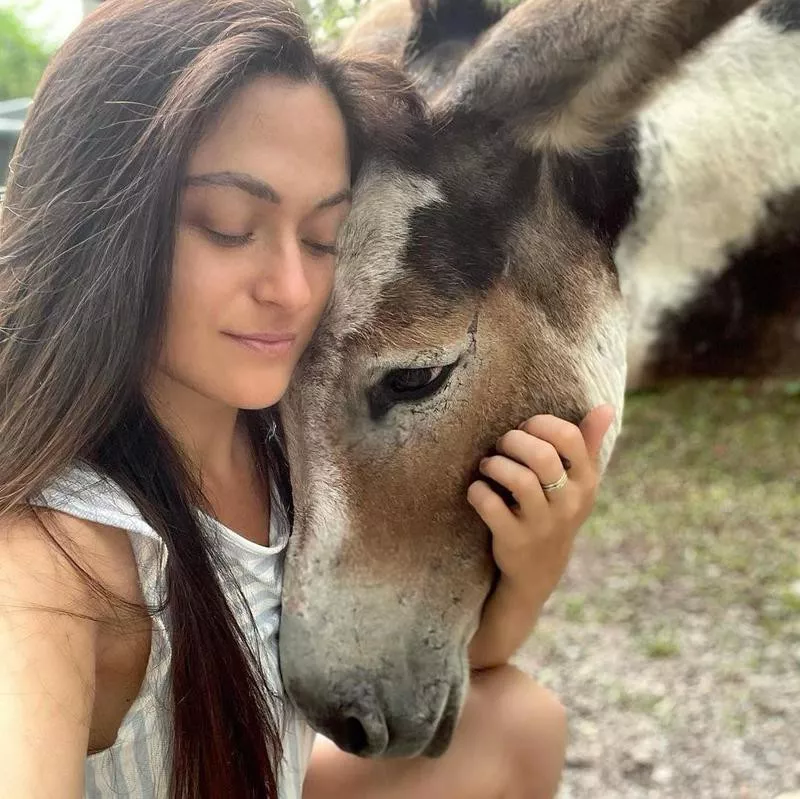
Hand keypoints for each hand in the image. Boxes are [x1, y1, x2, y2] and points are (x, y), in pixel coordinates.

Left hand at [467, 405, 614, 602]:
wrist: (540, 568)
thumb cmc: (557, 509)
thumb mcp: (579, 482)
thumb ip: (588, 443)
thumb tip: (606, 407)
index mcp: (586, 482)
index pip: (569, 438)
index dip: (541, 424)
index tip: (525, 428)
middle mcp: (568, 503)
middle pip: (542, 456)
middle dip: (514, 441)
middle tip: (502, 446)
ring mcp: (541, 524)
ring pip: (518, 480)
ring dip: (495, 465)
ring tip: (488, 466)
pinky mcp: (514, 539)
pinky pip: (491, 506)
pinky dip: (478, 491)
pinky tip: (479, 489)